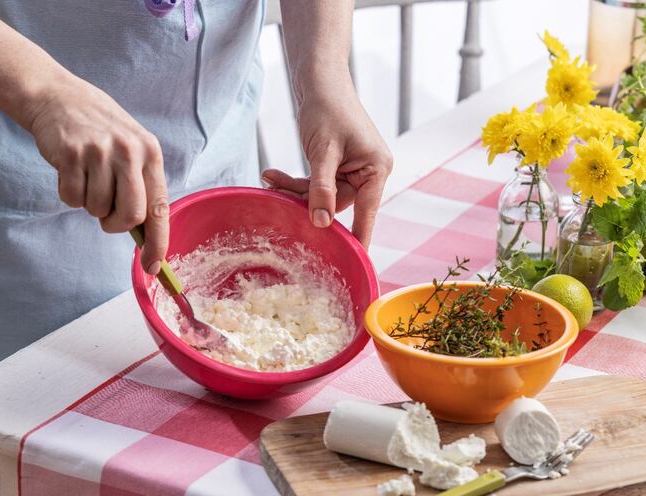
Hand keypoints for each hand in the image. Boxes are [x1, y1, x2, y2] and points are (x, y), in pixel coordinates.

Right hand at [27, 76, 168, 274]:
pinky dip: (69, 193)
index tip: (154, 265)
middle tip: (107, 213)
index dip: (158, 241)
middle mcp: (129, 152)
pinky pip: (72, 198)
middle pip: (130, 216)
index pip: (160, 207)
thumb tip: (147, 235)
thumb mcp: (132, 148)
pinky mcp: (70, 154)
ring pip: (98, 209)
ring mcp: (99, 152)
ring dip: (90, 204)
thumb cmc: (100, 130)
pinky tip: (71, 171)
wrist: (58, 96)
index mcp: (150, 153)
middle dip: (116, 224)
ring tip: (87, 177)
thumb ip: (141, 185)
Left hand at [262, 80, 391, 247]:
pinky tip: (271, 175)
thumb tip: (320, 223)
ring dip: (296, 191)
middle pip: (338, 205)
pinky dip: (295, 182)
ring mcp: (352, 171)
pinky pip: (316, 184)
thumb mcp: (323, 151)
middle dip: (307, 203)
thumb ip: (322, 188)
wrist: (320, 80)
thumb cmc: (328, 108)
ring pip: (322, 196)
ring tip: (270, 177)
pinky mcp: (336, 167)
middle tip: (280, 203)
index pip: (367, 213)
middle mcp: (369, 173)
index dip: (358, 239)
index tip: (354, 265)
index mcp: (376, 169)